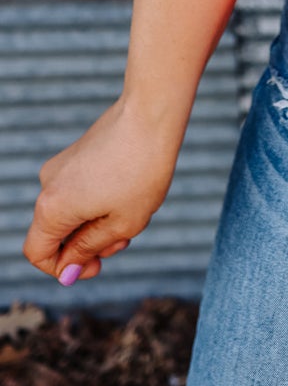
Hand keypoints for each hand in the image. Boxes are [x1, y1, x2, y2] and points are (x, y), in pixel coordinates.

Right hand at [23, 93, 183, 286]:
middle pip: (58, 233)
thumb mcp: (122, 224)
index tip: (96, 266)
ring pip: (73, 211)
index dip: (62, 268)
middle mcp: (48, 185)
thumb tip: (67, 271)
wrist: (151, 114)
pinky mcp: (75, 154)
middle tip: (125, 237)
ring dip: (99, 222)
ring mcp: (60, 166)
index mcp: (52, 208)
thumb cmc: (142, 170)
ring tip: (134, 210)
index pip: (38, 253)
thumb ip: (89, 250)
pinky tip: (130, 191)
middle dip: (90, 243)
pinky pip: (80, 190)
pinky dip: (100, 201)